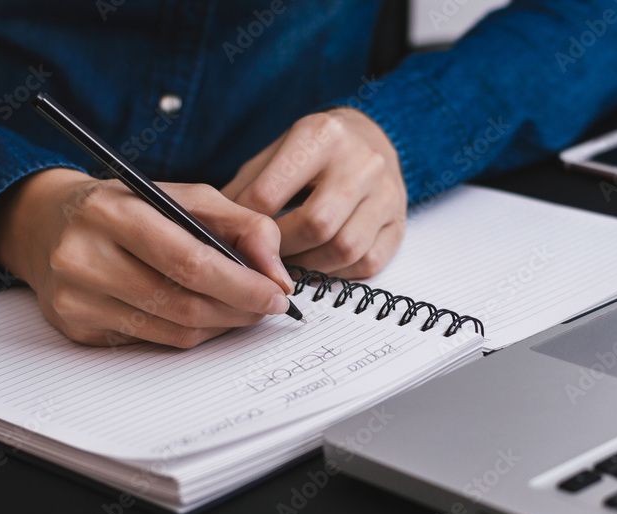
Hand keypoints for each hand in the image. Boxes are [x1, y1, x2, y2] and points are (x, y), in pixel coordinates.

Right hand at [0, 168, 294, 347]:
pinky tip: (200, 313)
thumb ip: (242, 225)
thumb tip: (278, 274)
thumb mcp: (185, 196)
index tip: (277, 293)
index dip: (242, 285)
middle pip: (184, 304)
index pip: (189, 262)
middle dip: (239, 309)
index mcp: (113, 213)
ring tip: (240, 308)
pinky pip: (153, 342)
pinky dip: (189, 332)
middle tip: (267, 305)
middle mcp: (84, 257)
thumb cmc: (126, 207)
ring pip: (173, 331)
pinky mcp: (77, 328)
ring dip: (220, 324)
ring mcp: (76, 299)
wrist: (45, 223)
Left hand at [222, 107, 406, 278]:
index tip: (235, 241)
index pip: (271, 194)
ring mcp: (386, 193)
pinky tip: (320, 265)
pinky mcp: (399, 222)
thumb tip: (218, 233)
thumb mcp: (277, 152)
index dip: (247, 226)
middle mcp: (360, 161)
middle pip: (315, 224)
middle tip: (264, 260)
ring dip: (310, 267)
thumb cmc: (314, 152)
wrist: (371, 138)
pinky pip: (368, 262)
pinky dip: (339, 274)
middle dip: (283, 251)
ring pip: (345, 248)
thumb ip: (247, 187)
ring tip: (290, 266)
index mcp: (321, 135)